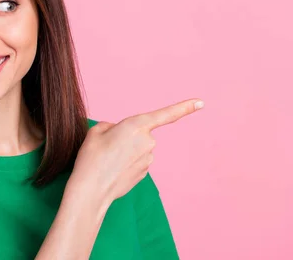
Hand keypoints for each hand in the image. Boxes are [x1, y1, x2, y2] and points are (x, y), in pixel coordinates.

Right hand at [69, 98, 203, 205]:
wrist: (91, 190)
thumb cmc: (92, 158)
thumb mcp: (96, 131)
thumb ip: (111, 126)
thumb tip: (117, 132)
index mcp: (136, 125)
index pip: (166, 114)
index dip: (185, 107)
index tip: (201, 102)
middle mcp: (148, 141)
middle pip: (140, 133)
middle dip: (126, 137)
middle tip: (106, 147)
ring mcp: (148, 160)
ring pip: (137, 149)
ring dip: (125, 152)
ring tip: (107, 160)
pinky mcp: (145, 173)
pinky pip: (136, 162)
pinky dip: (125, 164)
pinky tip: (113, 170)